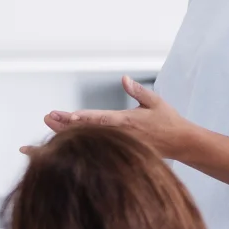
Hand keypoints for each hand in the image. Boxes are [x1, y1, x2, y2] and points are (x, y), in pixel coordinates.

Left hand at [24, 76, 195, 161]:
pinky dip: (78, 143)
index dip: (84, 118)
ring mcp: (118, 144)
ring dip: (67, 132)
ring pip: (89, 139)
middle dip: (67, 123)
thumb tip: (124, 78)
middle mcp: (120, 134)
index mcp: (127, 121)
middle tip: (47, 116)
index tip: (68, 116)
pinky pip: (96, 147)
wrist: (181, 144)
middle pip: (89, 130)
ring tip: (49, 123)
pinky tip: (61, 140)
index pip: (101, 119)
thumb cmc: (167, 121)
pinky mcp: (119, 150)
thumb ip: (138, 91)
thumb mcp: (155, 102)